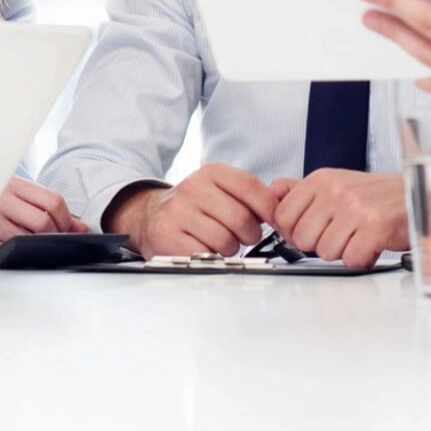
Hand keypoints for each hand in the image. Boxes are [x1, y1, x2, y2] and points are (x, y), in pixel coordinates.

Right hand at [0, 177, 87, 249]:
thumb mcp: (19, 197)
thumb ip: (49, 208)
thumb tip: (81, 229)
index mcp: (13, 183)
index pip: (54, 201)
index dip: (66, 219)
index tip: (65, 227)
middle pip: (43, 222)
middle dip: (53, 235)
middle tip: (50, 239)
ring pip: (28, 239)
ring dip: (34, 246)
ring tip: (29, 243)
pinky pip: (8, 251)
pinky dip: (16, 254)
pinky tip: (13, 250)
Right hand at [113, 164, 278, 258]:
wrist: (148, 216)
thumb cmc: (193, 206)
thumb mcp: (219, 189)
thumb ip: (248, 196)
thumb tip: (282, 209)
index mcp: (211, 173)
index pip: (250, 187)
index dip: (269, 208)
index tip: (276, 221)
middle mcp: (193, 188)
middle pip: (241, 218)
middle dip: (251, 235)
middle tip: (245, 237)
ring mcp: (178, 212)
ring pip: (225, 240)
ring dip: (231, 249)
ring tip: (222, 243)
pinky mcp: (167, 236)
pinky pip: (204, 255)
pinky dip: (211, 258)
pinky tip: (205, 250)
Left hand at [268, 170, 407, 268]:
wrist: (418, 196)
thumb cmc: (377, 195)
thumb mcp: (336, 183)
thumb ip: (301, 190)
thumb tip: (272, 193)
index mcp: (321, 179)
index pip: (282, 217)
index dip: (295, 232)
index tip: (313, 230)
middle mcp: (336, 190)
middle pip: (301, 239)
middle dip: (321, 243)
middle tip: (343, 232)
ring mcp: (355, 207)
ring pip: (325, 252)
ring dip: (344, 251)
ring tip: (359, 236)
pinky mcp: (375, 227)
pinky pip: (351, 260)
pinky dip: (363, 259)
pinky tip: (372, 244)